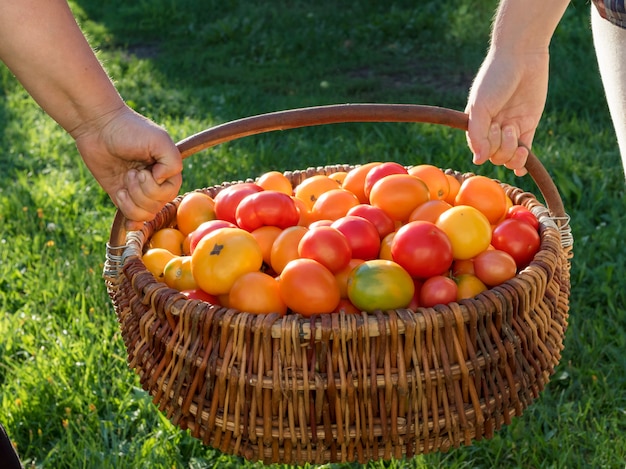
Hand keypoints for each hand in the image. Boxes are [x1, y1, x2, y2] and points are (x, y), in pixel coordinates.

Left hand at [71, 105, 182, 230]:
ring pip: (145, 214)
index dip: (155, 188)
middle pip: (157, 206)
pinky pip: (132, 217)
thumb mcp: (159, 140)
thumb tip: (161, 182)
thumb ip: (173, 162)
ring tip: (123, 180)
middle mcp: (155, 182)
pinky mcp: (121, 196)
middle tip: (131, 172)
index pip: (170, 194)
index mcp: (167, 170)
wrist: (98, 126)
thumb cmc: (130, 129)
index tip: (143, 170)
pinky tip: (124, 208)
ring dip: (132, 201)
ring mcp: (138, 191)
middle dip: (141, 192)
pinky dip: (130, 217)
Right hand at [465, 49, 549, 175]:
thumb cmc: (495, 78)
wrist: (521, 56)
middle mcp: (492, 129)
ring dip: (511, 149)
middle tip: (504, 125)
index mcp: (477, 125)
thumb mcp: (480, 106)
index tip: (492, 126)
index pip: (479, 150)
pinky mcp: (528, 127)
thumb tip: (478, 160)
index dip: (486, 146)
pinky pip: (524, 153)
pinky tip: (522, 168)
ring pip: (508, 157)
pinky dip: (522, 163)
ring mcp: (510, 129)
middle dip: (499, 146)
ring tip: (514, 129)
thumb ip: (477, 134)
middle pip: (494, 156)